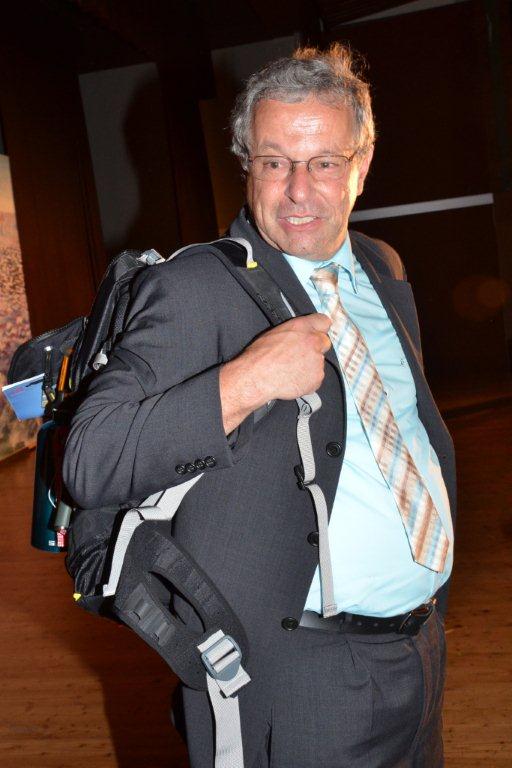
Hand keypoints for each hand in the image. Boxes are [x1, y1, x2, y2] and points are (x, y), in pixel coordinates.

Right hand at [219, 313, 331, 433]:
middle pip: (325, 342)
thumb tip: (297, 337)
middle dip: (316, 348)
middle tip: (301, 356)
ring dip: (309, 366)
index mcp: (302, 327)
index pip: (324, 321)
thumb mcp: (275, 333)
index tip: (316, 334)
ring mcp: (318, 360)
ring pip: (318, 362)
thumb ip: (294, 333)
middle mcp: (313, 341)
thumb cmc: (260, 355)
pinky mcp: (317, 378)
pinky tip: (293, 381)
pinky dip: (307, 381)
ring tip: (291, 371)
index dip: (319, 329)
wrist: (257, 377)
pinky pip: (315, 379)